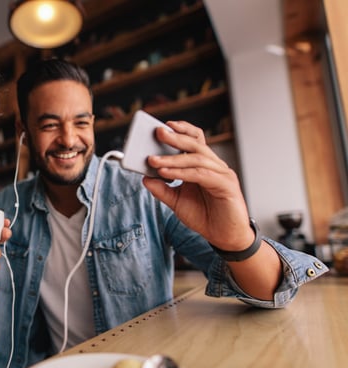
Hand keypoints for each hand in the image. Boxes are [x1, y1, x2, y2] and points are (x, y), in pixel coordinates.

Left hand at [141, 121, 254, 249]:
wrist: (224, 237)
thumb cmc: (205, 216)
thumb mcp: (176, 202)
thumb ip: (162, 189)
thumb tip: (145, 177)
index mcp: (204, 165)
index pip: (194, 140)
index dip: (181, 130)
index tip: (161, 126)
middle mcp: (214, 166)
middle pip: (195, 144)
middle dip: (175, 138)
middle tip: (158, 132)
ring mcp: (222, 174)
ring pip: (196, 158)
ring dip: (172, 159)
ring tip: (153, 160)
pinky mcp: (226, 185)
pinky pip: (201, 174)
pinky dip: (182, 173)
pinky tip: (166, 173)